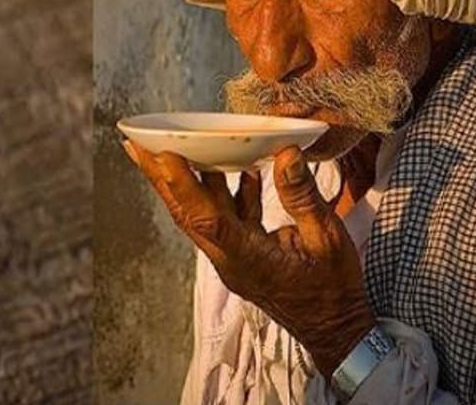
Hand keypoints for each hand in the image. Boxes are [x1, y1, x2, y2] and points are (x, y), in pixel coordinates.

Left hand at [123, 141, 375, 376]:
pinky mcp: (245, 254)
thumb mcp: (329, 241)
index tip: (163, 155)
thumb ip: (303, 198)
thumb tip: (285, 154)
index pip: (207, 220)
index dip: (184, 186)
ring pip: (202, 215)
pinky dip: (227, 192)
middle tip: (138, 144)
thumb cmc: (335, 292)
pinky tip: (236, 167)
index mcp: (248, 260)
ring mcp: (235, 258)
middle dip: (161, 178)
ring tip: (166, 147)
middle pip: (188, 214)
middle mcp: (231, 260)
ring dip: (186, 182)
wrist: (337, 332)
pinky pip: (228, 218)